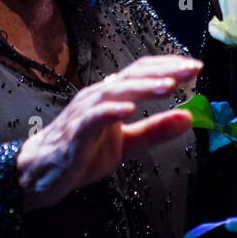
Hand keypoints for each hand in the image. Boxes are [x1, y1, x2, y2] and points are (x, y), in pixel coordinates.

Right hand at [16, 55, 201, 211]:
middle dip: (162, 71)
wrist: (42, 171)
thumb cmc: (82, 152)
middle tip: (189, 70)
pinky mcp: (75, 132)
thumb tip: (187, 118)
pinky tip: (127, 110)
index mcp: (111, 95)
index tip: (194, 67)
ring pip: (115, 91)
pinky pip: (93, 117)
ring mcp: (85, 111)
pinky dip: (110, 111)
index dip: (167, 66)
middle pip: (132, 75)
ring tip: (167, 86)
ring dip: (142, 87)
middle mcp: (98, 96)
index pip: (141, 71)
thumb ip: (155, 131)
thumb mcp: (127, 144)